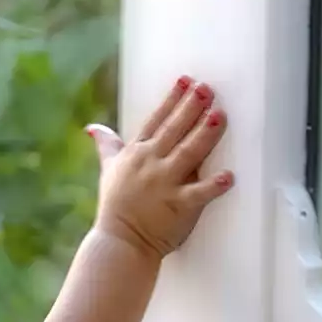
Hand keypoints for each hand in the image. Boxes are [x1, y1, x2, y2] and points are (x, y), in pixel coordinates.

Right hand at [84, 76, 234, 259]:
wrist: (118, 241)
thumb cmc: (115, 206)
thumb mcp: (108, 170)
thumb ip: (106, 145)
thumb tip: (92, 128)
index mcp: (137, 153)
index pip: (156, 120)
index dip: (172, 99)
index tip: (186, 80)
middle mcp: (151, 164)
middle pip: (174, 130)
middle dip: (191, 108)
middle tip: (207, 89)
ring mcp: (165, 184)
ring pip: (189, 153)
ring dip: (204, 135)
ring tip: (219, 116)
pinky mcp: (178, 206)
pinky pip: (199, 193)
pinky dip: (213, 185)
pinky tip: (229, 176)